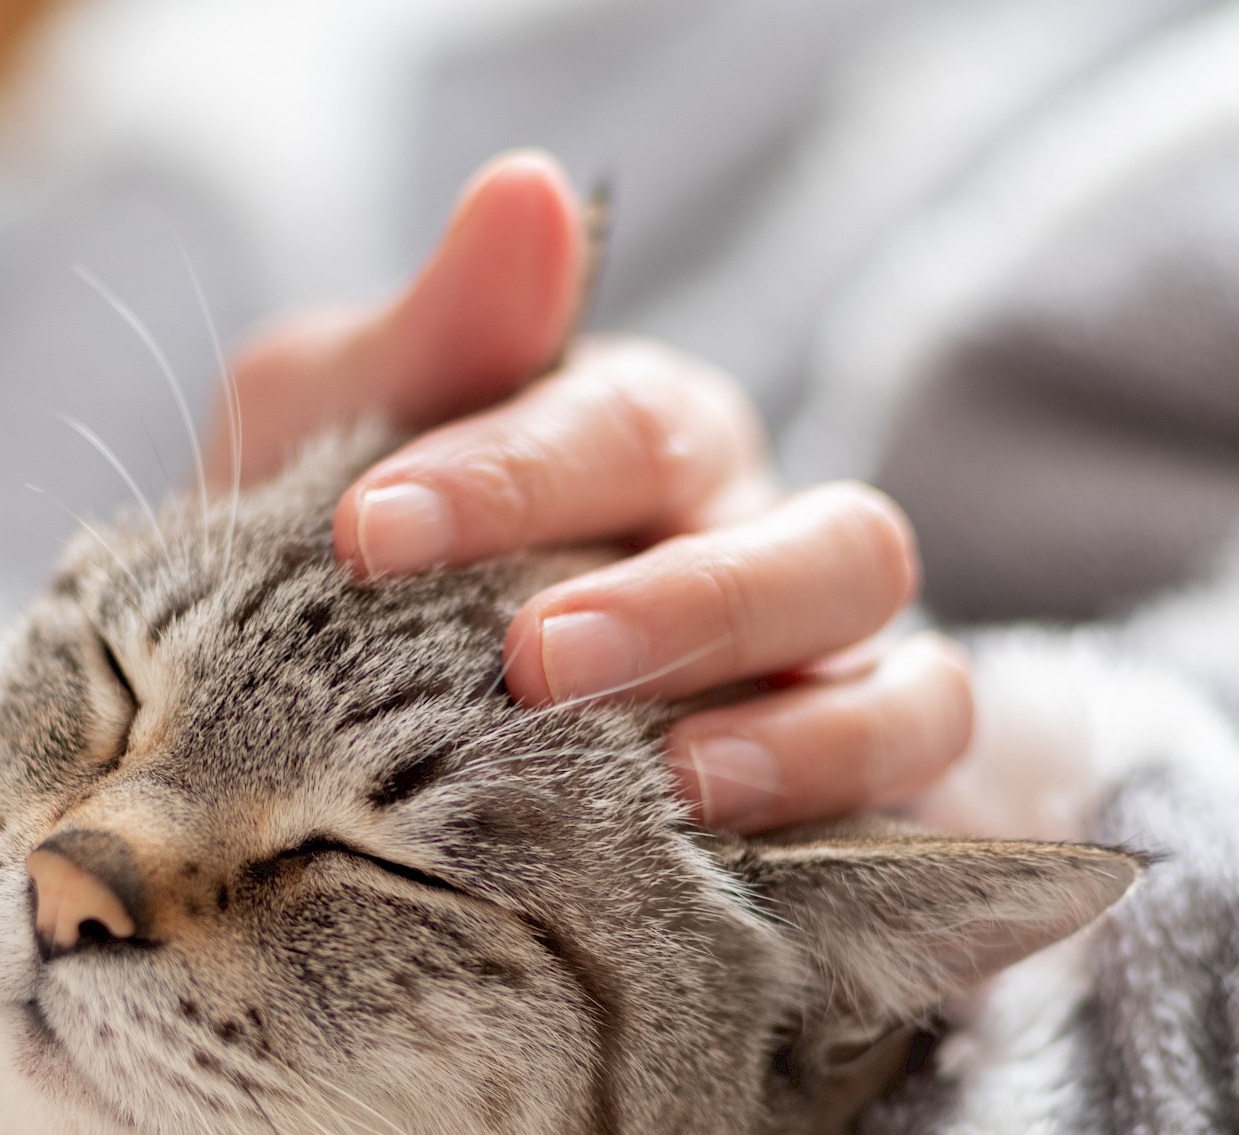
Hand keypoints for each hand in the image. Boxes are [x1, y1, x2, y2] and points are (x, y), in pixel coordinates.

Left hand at [213, 150, 972, 832]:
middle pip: (812, 539)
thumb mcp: (330, 441)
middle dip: (681, 602)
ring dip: (802, 723)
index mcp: (640, 442)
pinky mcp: (847, 800)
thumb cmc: (339, 577)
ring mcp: (817, 672)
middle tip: (535, 663)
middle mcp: (750, 541)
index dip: (511, 474)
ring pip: (896, 663)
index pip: (628, 425)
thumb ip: (426, 339)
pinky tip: (743, 841)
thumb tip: (529, 189)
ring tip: (674, 781)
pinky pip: (917, 774)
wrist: (321, 766)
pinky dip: (855, 796)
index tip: (371, 530)